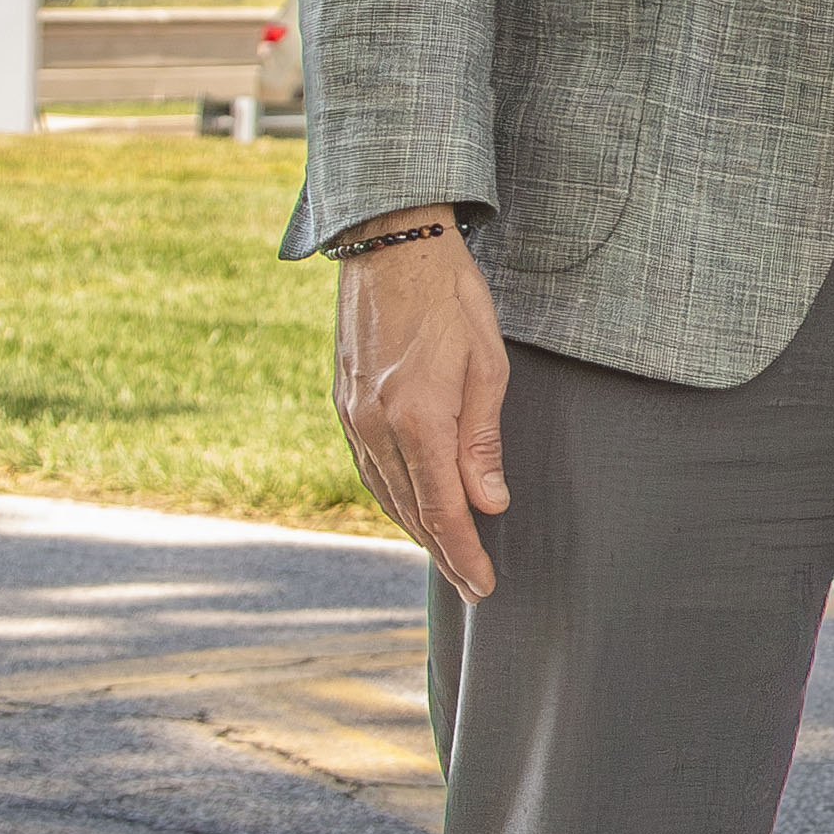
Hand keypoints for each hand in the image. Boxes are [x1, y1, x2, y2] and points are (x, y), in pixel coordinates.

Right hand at [332, 217, 512, 599]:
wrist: (390, 247)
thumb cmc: (452, 299)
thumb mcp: (488, 367)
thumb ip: (482, 442)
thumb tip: (489, 504)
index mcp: (416, 420)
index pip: (443, 510)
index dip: (464, 553)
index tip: (485, 585)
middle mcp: (375, 426)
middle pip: (412, 511)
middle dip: (445, 554)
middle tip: (473, 586)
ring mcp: (352, 415)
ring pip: (385, 493)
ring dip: (416, 531)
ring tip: (446, 557)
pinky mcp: (344, 402)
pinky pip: (369, 467)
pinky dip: (392, 497)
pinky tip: (410, 508)